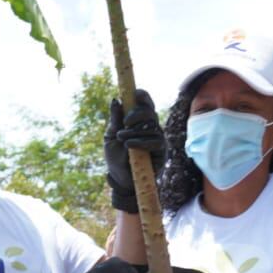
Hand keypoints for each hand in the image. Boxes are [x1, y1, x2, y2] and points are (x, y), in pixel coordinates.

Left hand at [104, 89, 163, 213]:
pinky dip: (141, 142)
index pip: (145, 103)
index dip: (142, 96)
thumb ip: (115, 119)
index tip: (134, 94)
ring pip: (151, 126)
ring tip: (121, 139)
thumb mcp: (111, 136)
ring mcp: (157, 138)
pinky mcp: (161, 151)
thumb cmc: (116, 157)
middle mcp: (150, 126)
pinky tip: (129, 145)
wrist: (120, 178)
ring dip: (134, 131)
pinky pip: (155, 141)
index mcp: (138, 120)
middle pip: (150, 111)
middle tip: (125, 122)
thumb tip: (116, 100)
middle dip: (137, 113)